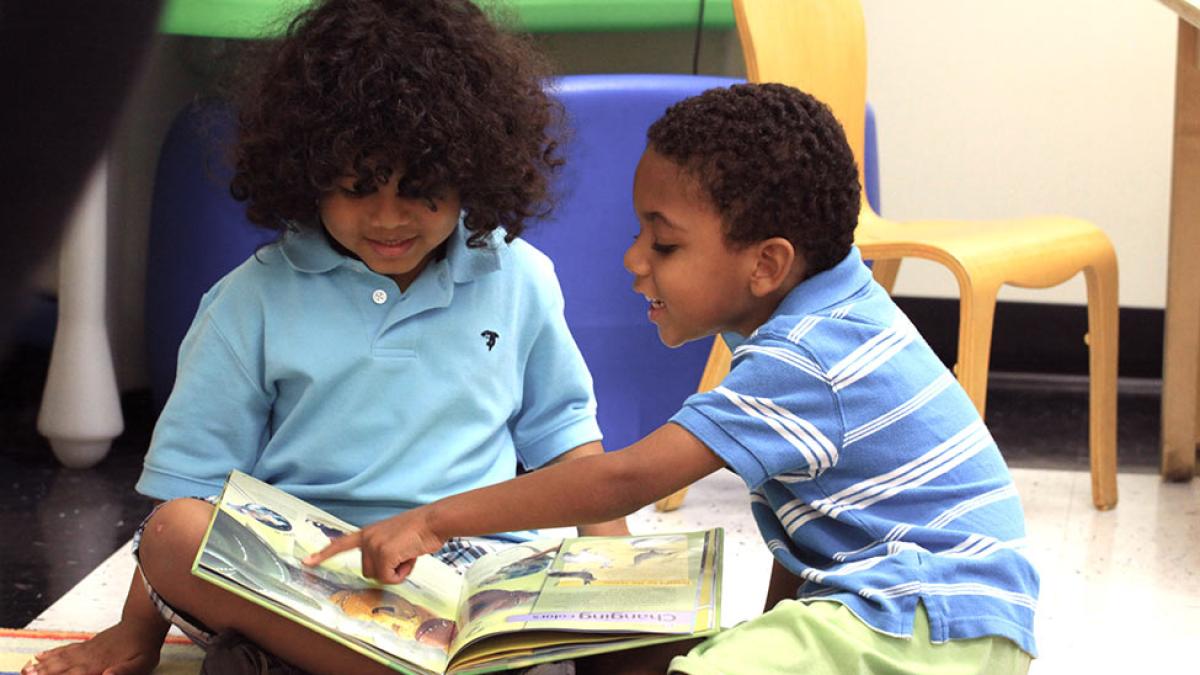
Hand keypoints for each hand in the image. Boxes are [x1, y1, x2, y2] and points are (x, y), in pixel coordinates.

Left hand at [303, 507, 444, 583]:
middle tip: (403, 555)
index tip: (307, 562)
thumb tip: (383, 568)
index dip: (324, 554)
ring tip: (408, 553)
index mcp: (368, 533)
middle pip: (368, 572)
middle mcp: (367, 538)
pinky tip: (410, 556)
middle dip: (387, 570)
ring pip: (379, 576)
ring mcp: (374, 546)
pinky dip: (403, 573)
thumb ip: (383, 549)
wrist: (433, 520)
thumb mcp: (395, 538)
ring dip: (396, 571)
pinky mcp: (383, 553)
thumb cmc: (420, 530)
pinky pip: (390, 578)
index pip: (341, 544)